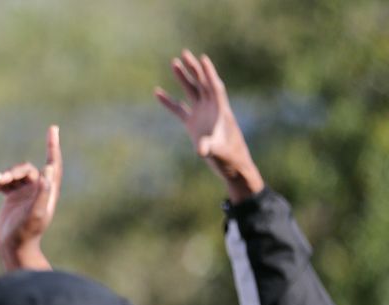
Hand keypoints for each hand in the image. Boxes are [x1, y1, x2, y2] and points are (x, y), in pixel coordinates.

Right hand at [0, 125, 59, 271]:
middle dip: (12, 172)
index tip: (53, 129)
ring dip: (2, 177)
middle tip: (0, 180)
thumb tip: (48, 172)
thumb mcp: (36, 215)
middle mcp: (37, 191)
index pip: (53, 164)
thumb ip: (42, 194)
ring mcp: (24, 194)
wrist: (14, 249)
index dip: (53, 147)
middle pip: (26, 170)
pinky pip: (3, 184)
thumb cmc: (26, 234)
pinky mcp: (11, 199)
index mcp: (47, 192)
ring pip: (13, 176)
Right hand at [155, 51, 263, 202]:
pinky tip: (157, 92)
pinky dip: (168, 101)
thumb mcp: (219, 152)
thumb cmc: (230, 158)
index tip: (203, 59)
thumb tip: (200, 150)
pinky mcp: (193, 124)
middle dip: (194, 69)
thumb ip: (210, 148)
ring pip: (191, 92)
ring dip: (184, 78)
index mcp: (220, 111)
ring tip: (174, 63)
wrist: (231, 166)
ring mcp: (201, 115)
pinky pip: (179, 109)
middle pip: (202, 84)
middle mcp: (211, 109)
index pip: (214, 87)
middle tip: (184, 54)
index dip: (209, 73)